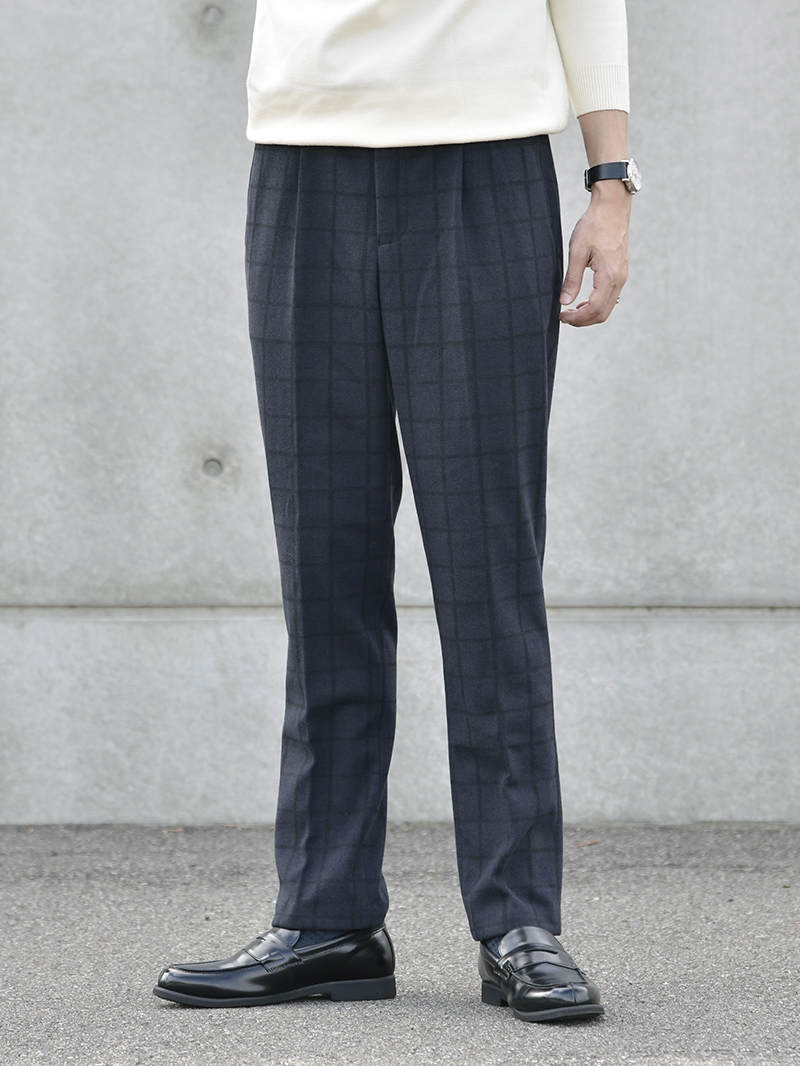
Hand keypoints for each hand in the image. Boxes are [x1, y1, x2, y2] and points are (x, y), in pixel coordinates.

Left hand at [559, 181, 630, 326]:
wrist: (612, 207)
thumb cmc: (595, 225)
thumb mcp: (577, 251)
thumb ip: (572, 279)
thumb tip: (565, 301)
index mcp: (609, 275)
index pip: (594, 308)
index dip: (577, 318)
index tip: (561, 316)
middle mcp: (620, 278)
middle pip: (603, 313)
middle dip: (583, 320)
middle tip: (565, 317)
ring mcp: (622, 275)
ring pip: (608, 307)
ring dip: (590, 313)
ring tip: (572, 310)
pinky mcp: (621, 271)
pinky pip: (611, 296)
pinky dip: (597, 304)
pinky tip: (584, 300)